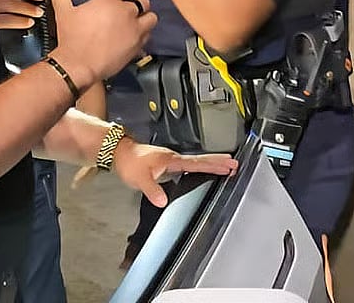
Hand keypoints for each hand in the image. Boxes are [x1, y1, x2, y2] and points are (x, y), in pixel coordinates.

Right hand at [48, 0, 154, 88]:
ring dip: (146, 18)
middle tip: (130, 7)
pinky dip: (142, 36)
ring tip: (137, 21)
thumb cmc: (71, 38)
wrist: (78, 66)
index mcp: (109, 0)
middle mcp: (126, 13)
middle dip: (139, 2)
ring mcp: (134, 31)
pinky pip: (147, 38)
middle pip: (144, 0)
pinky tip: (133, 38)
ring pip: (151, 18)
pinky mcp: (137, 47)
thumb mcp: (63, 13)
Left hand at [112, 139, 237, 206]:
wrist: (119, 152)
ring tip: (222, 166)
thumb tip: (163, 201)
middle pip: (200, 160)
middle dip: (218, 161)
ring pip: (195, 161)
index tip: (229, 165)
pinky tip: (198, 170)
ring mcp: (170, 159)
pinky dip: (198, 166)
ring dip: (209, 163)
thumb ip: (153, 190)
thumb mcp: (140, 179)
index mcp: (171, 160)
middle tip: (234, 163)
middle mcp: (173, 157)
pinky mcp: (166, 162)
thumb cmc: (129, 162)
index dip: (214, 165)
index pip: (197, 163)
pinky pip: (187, 164)